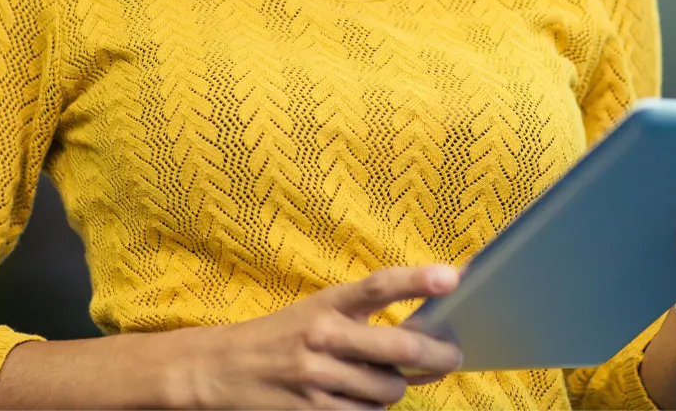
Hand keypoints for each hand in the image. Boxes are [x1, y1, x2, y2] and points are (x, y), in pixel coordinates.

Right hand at [165, 264, 464, 409]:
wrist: (221, 369)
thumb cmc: (281, 335)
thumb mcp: (317, 311)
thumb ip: (363, 316)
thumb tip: (423, 330)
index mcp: (327, 303)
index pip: (378, 286)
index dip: (416, 280)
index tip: (452, 278)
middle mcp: (323, 336)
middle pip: (400, 347)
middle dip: (437, 355)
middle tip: (453, 355)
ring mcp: (317, 378)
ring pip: (389, 390)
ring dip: (397, 388)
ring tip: (385, 379)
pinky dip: (371, 409)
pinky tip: (358, 398)